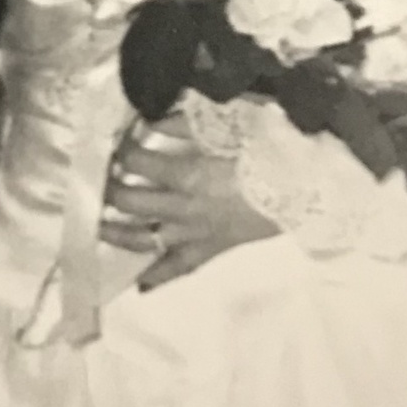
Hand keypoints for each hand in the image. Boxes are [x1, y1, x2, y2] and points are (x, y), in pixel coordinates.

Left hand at [101, 109, 276, 291]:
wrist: (310, 185)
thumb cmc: (271, 150)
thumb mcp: (226, 126)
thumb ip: (182, 125)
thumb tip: (149, 121)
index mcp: (188, 175)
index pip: (137, 162)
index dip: (120, 150)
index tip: (114, 141)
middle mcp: (184, 209)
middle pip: (131, 201)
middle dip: (108, 188)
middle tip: (96, 178)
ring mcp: (196, 234)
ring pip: (144, 239)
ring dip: (115, 232)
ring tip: (97, 224)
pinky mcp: (213, 249)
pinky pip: (181, 267)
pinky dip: (159, 276)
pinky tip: (140, 284)